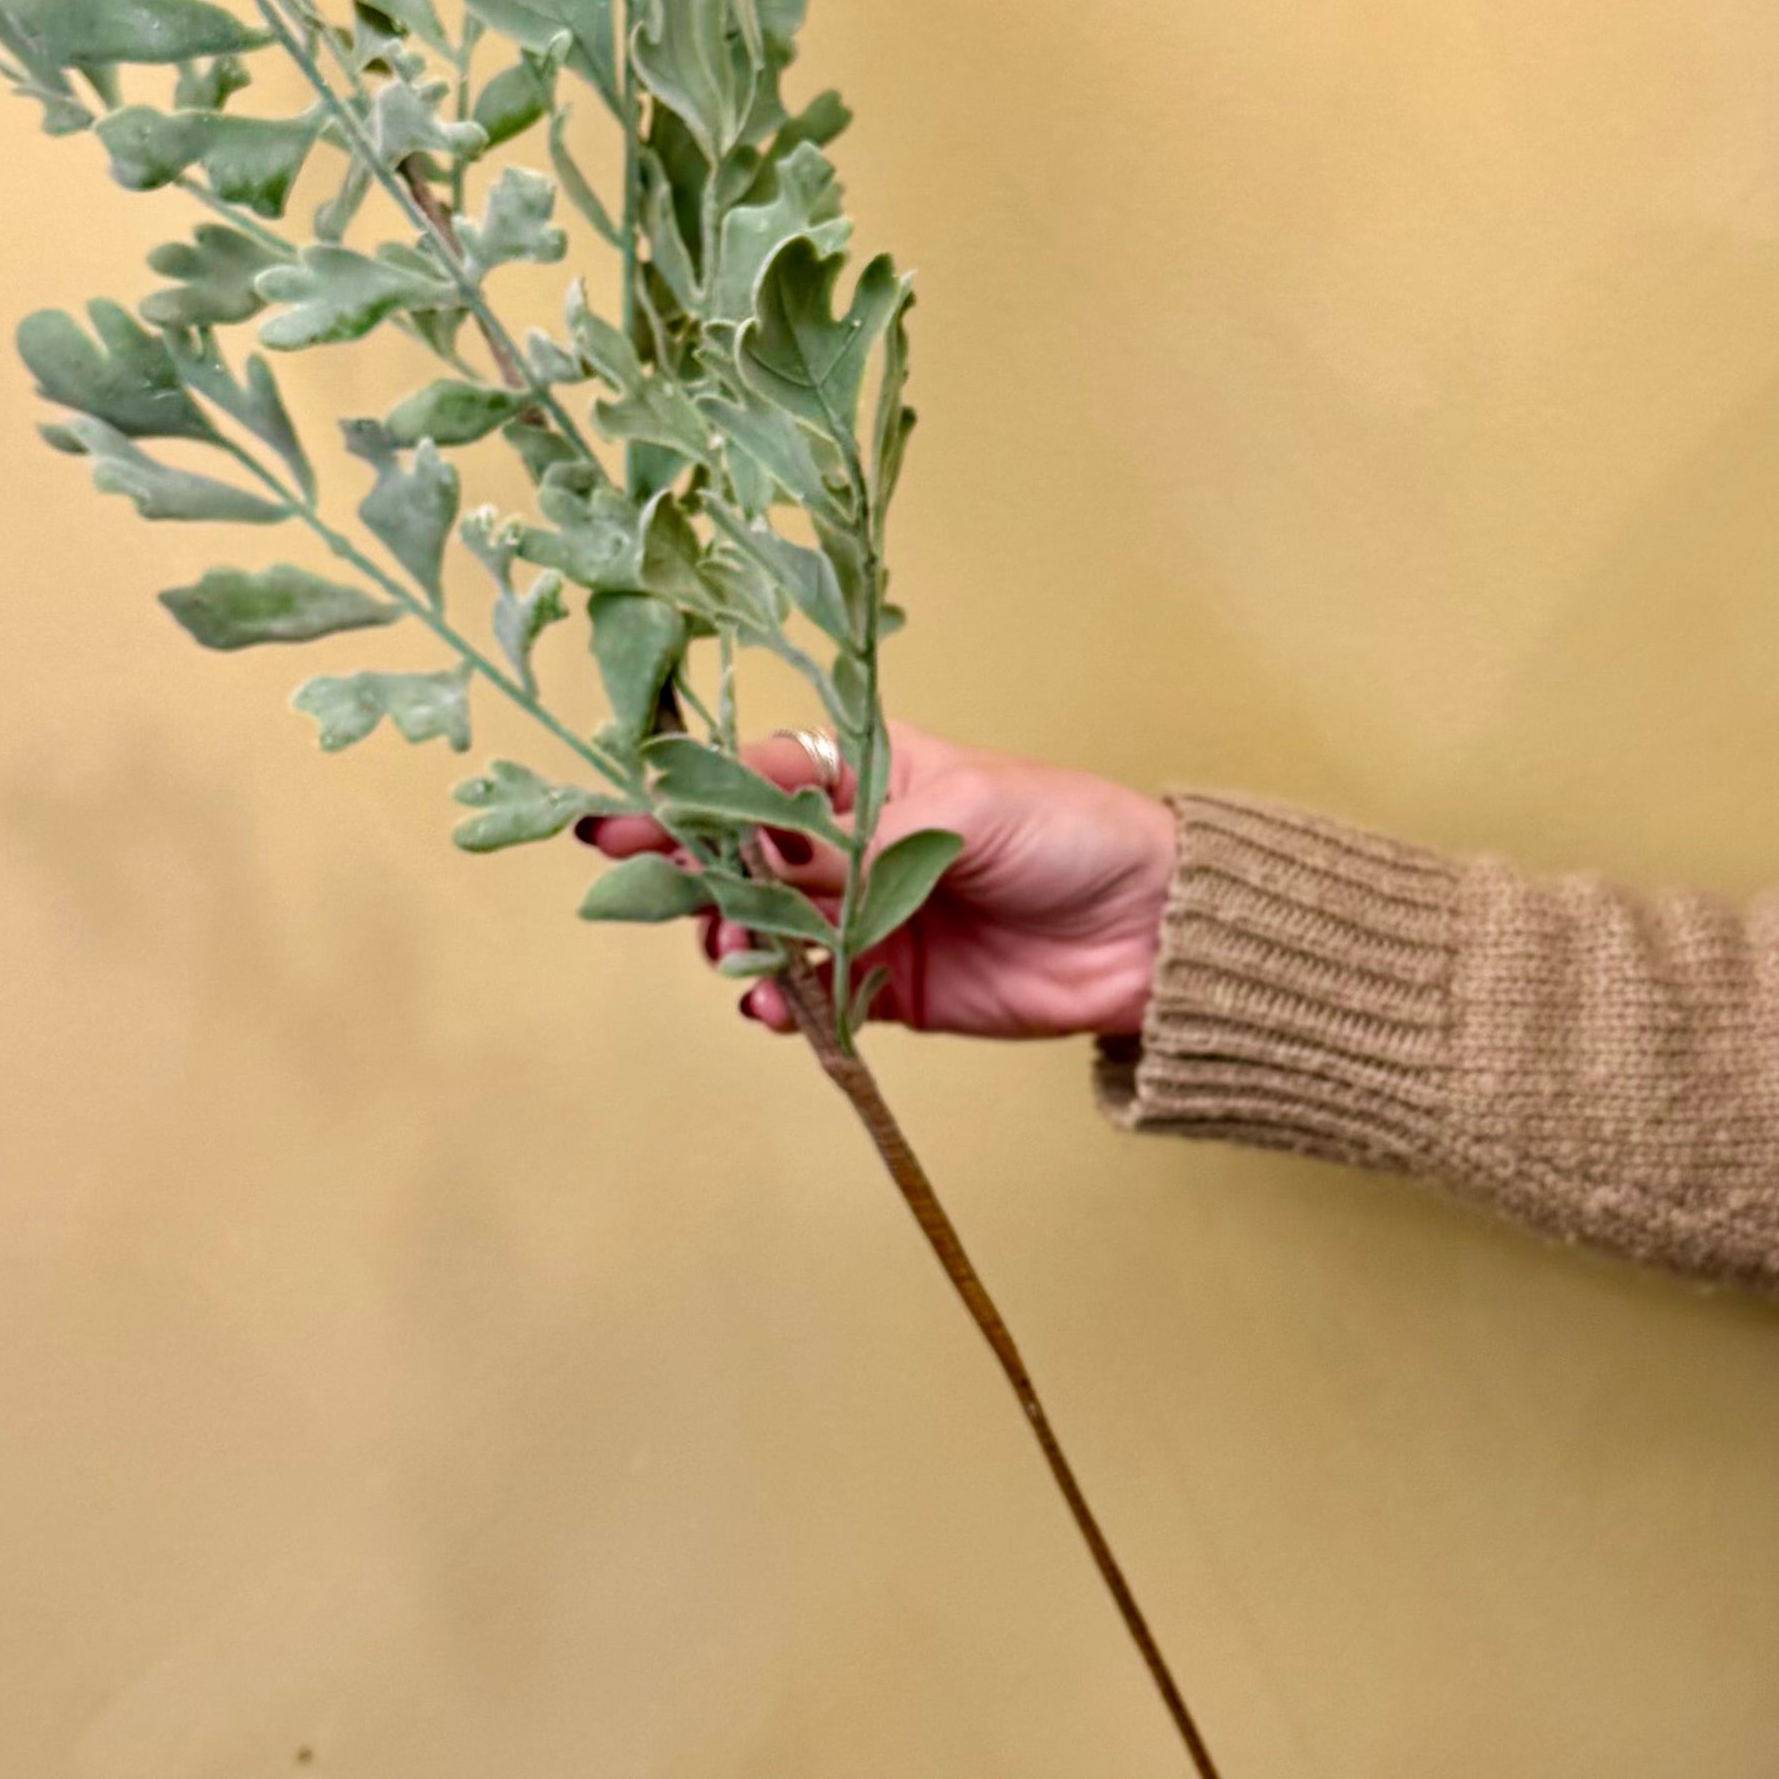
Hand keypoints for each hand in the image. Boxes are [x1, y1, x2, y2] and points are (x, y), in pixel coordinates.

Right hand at [578, 719, 1178, 1039]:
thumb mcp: (965, 810)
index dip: (689, 795)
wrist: (1154, 929)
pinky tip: (774, 1005)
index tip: (624, 815)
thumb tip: (764, 854)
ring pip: (765, 933)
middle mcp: (852, 845)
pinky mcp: (889, 989)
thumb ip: (860, 842)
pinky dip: (783, 1005)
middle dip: (691, 874)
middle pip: (741, 859)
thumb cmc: (1071, 832)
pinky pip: (814, 999)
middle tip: (659, 893)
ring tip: (735, 952)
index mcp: (869, 773)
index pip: (757, 778)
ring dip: (734, 943)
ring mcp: (865, 918)